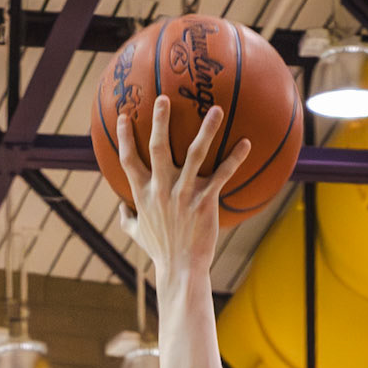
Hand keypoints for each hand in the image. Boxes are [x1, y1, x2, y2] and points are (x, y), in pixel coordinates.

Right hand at [116, 95, 249, 278]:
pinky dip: (235, 158)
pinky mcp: (205, 201)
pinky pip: (222, 175)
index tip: (125, 116)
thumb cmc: (160, 251)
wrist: (181, 269)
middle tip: (164, 98)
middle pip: (158, 147)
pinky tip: (246, 143)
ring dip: (206, 130)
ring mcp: (184, 194)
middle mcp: (161, 189)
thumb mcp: (137, 234)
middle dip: (160, 120)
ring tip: (216, 109)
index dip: (125, 137)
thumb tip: (120, 208)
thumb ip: (127, 218)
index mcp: (143, 194)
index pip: (128, 160)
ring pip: (195, 154)